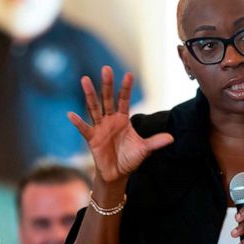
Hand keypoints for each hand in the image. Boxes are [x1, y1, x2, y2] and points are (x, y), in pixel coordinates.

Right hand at [67, 66, 172, 183]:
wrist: (117, 174)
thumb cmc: (130, 159)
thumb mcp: (144, 150)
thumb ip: (155, 142)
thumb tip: (171, 138)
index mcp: (123, 119)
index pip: (124, 100)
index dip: (126, 88)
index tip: (129, 74)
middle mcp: (110, 120)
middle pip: (107, 99)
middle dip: (107, 84)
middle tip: (106, 68)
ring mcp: (100, 128)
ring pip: (94, 108)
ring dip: (90, 95)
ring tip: (85, 80)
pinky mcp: (92, 139)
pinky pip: (84, 129)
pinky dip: (78, 123)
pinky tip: (71, 114)